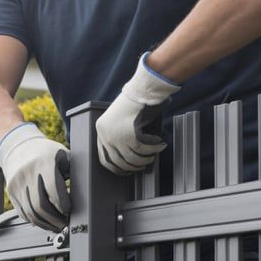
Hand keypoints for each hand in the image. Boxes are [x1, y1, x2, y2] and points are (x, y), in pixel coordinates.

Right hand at [0, 123, 70, 232]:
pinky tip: (44, 222)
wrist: (18, 147)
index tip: (69, 211)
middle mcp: (28, 172)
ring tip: (56, 227)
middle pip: (41, 205)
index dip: (63, 205)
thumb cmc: (45, 152)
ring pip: (31, 212)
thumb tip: (86, 192)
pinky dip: (35, 221)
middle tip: (65, 225)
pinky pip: (23, 212)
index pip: (54, 190)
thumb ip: (73, 170)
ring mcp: (17, 183)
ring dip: (46, 224)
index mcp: (44, 162)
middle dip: (55, 219)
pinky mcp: (11, 191)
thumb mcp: (61, 155)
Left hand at [96, 54, 180, 174]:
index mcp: (101, 131)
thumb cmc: (133, 102)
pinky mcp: (131, 134)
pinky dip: (154, 148)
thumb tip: (126, 157)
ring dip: (146, 158)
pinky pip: (144, 149)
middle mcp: (107, 135)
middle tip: (144, 164)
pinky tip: (159, 145)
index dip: (116, 168)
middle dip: (134, 166)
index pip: (104, 159)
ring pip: (133, 157)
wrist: (141, 89)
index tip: (125, 171)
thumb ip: (118, 136)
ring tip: (153, 155)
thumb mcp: (118, 120)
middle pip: (120, 161)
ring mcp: (118, 136)